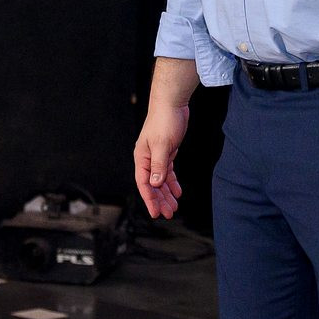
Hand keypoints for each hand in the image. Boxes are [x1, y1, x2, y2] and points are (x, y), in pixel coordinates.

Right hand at [133, 101, 188, 218]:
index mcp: (142, 158)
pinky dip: (172, 182)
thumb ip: (159, 165)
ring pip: (160, 180)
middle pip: (152, 185)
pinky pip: (167, 172)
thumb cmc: (164, 121)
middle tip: (168, 214)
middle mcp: (147, 159)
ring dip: (166, 193)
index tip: (155, 213)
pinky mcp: (166, 152)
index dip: (149, 200)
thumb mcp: (163, 145)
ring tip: (173, 207)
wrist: (171, 104)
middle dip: (159, 200)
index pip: (144, 183)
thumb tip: (154, 183)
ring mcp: (156, 156)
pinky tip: (177, 191)